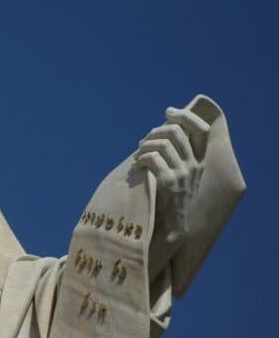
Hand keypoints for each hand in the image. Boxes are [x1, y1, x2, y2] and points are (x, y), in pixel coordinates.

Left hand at [133, 106, 208, 242]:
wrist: (170, 226)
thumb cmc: (168, 198)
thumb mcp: (178, 174)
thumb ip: (174, 155)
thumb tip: (158, 132)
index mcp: (198, 161)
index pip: (202, 129)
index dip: (186, 116)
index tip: (169, 111)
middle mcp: (194, 165)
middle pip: (176, 132)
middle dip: (154, 131)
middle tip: (142, 142)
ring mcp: (183, 174)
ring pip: (161, 144)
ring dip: (143, 146)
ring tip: (137, 157)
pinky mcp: (169, 182)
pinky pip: (152, 158)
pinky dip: (140, 159)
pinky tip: (135, 168)